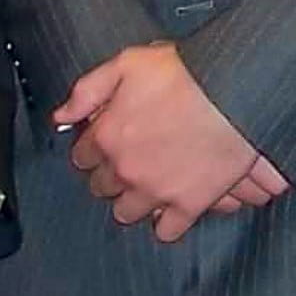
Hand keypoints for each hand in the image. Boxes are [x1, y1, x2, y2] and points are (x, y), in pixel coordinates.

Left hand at [57, 42, 275, 241]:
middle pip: (102, 187)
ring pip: (127, 212)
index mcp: (107, 136)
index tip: (105, 144)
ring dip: (132, 201)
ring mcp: (156, 191)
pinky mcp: (188, 205)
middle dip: (110, 176)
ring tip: (145, 187)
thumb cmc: (184, 73)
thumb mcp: (127, 64)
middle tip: (127, 163)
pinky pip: (167, 231)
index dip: (94, 149)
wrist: (234, 92)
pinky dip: (167, 224)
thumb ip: (88, 91)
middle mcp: (125, 169)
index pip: (83, 156)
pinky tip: (170, 212)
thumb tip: (61, 115)